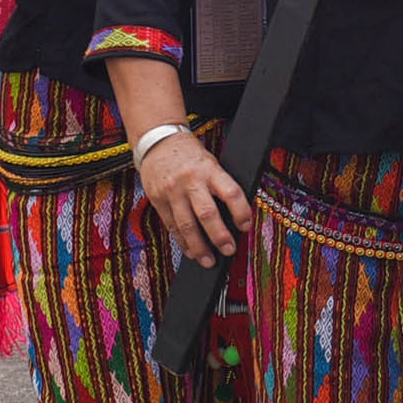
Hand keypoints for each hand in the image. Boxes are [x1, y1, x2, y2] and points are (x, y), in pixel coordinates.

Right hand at [136, 128, 251, 262]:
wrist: (157, 141)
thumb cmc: (189, 154)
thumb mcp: (211, 162)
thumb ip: (221, 186)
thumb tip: (234, 217)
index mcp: (209, 169)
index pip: (231, 193)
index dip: (241, 212)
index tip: (245, 226)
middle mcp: (190, 181)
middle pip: (207, 214)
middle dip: (219, 237)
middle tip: (228, 250)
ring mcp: (172, 192)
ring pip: (187, 225)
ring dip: (199, 247)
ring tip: (209, 261)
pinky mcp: (158, 200)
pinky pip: (172, 226)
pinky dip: (182, 242)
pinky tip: (191, 252)